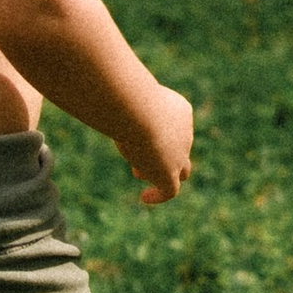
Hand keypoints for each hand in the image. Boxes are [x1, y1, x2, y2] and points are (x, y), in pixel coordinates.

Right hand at [127, 80, 193, 207]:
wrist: (138, 110)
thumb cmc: (126, 96)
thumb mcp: (124, 95)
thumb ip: (121, 100)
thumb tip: (107, 101)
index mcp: (180, 111)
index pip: (174, 126)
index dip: (159, 133)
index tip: (137, 134)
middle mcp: (185, 133)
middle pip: (178, 147)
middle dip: (161, 152)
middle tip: (139, 148)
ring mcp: (180, 155)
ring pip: (181, 170)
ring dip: (163, 172)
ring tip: (139, 172)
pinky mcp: (169, 173)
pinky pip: (170, 191)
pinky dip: (159, 195)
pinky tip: (145, 198)